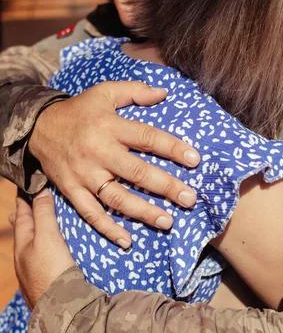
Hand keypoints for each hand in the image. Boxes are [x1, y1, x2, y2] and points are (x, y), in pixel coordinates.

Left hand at [11, 190, 75, 309]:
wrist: (61, 307)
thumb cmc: (52, 269)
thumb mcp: (47, 236)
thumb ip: (43, 214)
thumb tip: (40, 193)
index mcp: (22, 244)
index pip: (21, 216)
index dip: (24, 200)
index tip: (25, 187)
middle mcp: (24, 258)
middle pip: (23, 231)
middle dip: (24, 217)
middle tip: (22, 206)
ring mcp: (33, 271)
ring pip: (31, 245)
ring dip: (34, 232)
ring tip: (34, 225)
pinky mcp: (45, 280)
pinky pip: (41, 257)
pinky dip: (43, 247)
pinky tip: (48, 251)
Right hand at [29, 81, 198, 247]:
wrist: (38, 127)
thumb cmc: (79, 110)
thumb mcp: (104, 92)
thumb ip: (135, 91)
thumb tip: (163, 93)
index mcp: (109, 126)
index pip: (146, 137)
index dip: (172, 148)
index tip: (195, 160)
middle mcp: (98, 151)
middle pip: (136, 172)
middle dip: (165, 186)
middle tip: (189, 198)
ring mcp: (84, 174)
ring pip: (116, 197)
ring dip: (143, 211)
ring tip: (168, 221)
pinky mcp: (71, 190)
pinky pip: (90, 213)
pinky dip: (108, 228)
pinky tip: (127, 240)